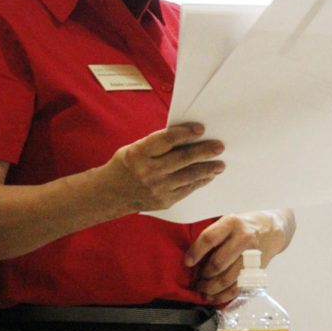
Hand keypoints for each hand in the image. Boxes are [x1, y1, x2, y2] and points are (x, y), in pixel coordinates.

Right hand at [99, 123, 225, 212]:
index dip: (185, 133)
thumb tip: (189, 137)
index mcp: (139, 153)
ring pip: (188, 176)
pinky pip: (187, 190)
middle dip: (204, 152)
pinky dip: (200, 182)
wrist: (111, 194)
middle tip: (219, 146)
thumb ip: (159, 144)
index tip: (201, 129)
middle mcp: (148, 171)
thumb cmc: (127, 164)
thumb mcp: (136, 148)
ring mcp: (157, 188)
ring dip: (207, 169)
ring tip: (220, 164)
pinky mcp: (164, 201)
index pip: (166, 139)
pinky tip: (208, 176)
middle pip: (182, 158)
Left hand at [185, 209, 295, 302]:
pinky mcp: (256, 270)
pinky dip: (223, 295)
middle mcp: (243, 238)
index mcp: (232, 223)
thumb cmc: (243, 226)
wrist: (271, 230)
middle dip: (204, 275)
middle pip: (218, 263)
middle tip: (196, 280)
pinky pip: (237, 288)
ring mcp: (251, 256)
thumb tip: (192, 258)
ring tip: (202, 289)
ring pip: (227, 279)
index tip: (188, 262)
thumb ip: (213, 235)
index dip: (196, 252)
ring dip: (211, 288)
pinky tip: (214, 295)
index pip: (209, 238)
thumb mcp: (228, 221)